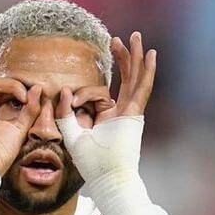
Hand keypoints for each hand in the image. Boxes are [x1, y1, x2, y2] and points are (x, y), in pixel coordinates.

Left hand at [55, 33, 157, 184]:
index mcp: (109, 116)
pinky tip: (150, 54)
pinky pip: (142, 88)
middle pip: (125, 79)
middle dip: (123, 58)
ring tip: (137, 37)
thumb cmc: (92, 163)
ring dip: (135, 57)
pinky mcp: (135, 114)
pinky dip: (147, 71)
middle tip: (118, 38)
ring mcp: (131, 112)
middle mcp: (122, 112)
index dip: (84, 92)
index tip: (71, 98)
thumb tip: (63, 90)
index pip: (101, 91)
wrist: (108, 178)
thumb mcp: (73, 135)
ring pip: (135, 79)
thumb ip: (66, 114)